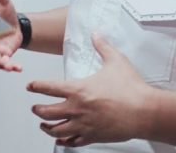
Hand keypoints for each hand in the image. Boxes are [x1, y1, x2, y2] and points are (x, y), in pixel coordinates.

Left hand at [28, 33, 150, 147]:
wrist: (145, 111)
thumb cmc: (131, 88)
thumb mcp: (116, 61)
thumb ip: (102, 46)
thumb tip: (96, 34)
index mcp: (78, 90)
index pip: (48, 87)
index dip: (36, 86)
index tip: (30, 86)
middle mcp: (77, 109)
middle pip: (46, 112)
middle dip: (37, 109)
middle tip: (34, 107)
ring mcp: (83, 125)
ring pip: (56, 130)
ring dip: (46, 127)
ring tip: (43, 125)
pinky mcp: (92, 137)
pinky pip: (72, 141)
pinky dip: (64, 140)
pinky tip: (62, 138)